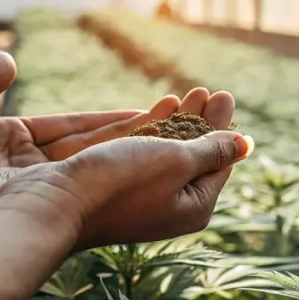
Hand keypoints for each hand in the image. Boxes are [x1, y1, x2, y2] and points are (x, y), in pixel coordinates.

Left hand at [0, 52, 223, 225]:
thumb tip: (7, 57)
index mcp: (10, 141)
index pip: (70, 128)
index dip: (105, 121)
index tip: (143, 112)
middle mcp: (27, 166)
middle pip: (89, 147)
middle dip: (130, 135)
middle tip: (174, 121)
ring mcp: (31, 184)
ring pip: (90, 162)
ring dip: (129, 147)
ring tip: (171, 130)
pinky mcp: (30, 196)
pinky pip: (77, 175)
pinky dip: (108, 163)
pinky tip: (144, 151)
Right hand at [0, 91, 253, 250]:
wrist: (53, 205)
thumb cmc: (119, 183)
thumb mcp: (176, 161)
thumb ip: (211, 149)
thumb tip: (245, 144)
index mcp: (193, 208)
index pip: (218, 163)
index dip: (223, 127)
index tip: (225, 95)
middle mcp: (169, 207)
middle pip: (194, 157)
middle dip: (204, 121)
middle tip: (212, 91)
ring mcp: (140, 197)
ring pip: (168, 153)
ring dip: (181, 121)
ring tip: (191, 92)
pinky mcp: (113, 185)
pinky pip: (141, 154)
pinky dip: (154, 131)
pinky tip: (159, 111)